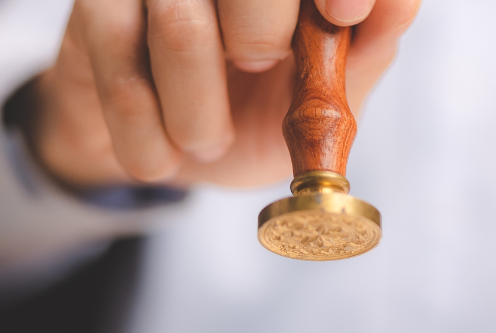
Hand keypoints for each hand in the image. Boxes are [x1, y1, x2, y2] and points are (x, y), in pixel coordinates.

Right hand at [27, 0, 418, 187]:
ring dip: (198, 113)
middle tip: (255, 69)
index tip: (344, 13)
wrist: (159, 152)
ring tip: (204, 140)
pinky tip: (161, 155)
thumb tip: (397, 2)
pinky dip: (147, 134)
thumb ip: (363, 52)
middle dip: (261, 35)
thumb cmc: (251, 116)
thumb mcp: (321, 101)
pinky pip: (121, 65)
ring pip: (183, 25)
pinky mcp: (98, 3)